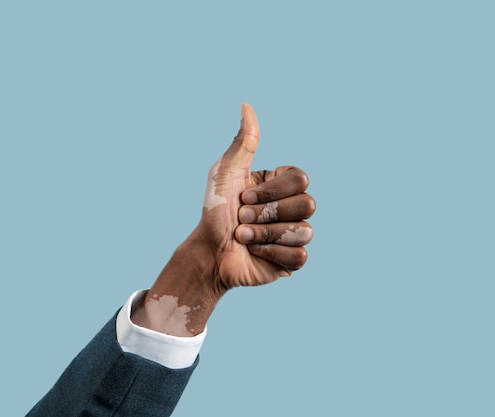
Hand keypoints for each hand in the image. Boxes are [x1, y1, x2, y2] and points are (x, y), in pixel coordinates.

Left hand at [132, 104, 314, 335]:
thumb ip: (243, 142)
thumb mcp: (225, 173)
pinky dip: (271, 253)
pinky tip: (254, 252)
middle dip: (267, 213)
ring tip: (242, 236)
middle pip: (308, 204)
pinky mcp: (293, 260)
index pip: (301, 178)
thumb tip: (246, 106)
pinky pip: (300, 255)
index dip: (272, 191)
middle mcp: (292, 207)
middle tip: (241, 217)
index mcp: (281, 185)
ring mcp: (295, 234)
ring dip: (265, 234)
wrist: (207, 251)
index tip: (243, 196)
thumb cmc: (214, 210)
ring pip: (305, 231)